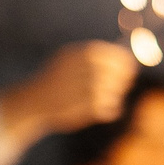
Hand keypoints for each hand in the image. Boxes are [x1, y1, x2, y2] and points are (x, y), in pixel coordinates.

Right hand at [0, 42, 136, 140]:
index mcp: (83, 53)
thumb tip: (130, 59)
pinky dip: (107, 110)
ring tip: (99, 99)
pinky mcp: (88, 106)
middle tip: (115, 87)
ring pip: (117, 93)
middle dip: (122, 82)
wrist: (33, 100)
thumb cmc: (56, 79)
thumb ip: (97, 57)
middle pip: (122, 75)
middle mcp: (88, 68)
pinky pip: (111, 108)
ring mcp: (89, 87)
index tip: (128, 71)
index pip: (120, 57)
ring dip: (113, 97)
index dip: (126, 65)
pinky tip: (97, 110)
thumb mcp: (70, 59)